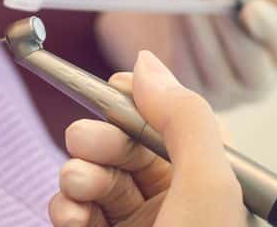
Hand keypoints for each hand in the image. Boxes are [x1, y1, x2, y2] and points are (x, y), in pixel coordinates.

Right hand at [49, 52, 246, 226]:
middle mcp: (177, 201)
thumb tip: (147, 65)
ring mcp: (140, 224)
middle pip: (126, 145)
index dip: (140, 102)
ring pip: (96, 175)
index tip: (111, 89)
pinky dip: (65, 207)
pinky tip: (70, 213)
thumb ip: (185, 120)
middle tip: (83, 140)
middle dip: (98, 138)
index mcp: (212, 182)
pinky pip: (76, 209)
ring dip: (76, 173)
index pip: (173, 122)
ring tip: (77, 184)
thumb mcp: (207, 189)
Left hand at [95, 0, 276, 109]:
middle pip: (250, 64)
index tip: (250, 6)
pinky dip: (179, 38)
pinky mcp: (187, 95)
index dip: (269, 28)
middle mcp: (258, 80)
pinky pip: (185, 73)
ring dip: (198, 24)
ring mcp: (222, 93)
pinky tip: (173, 7)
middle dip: (227, 22)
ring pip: (214, 69)